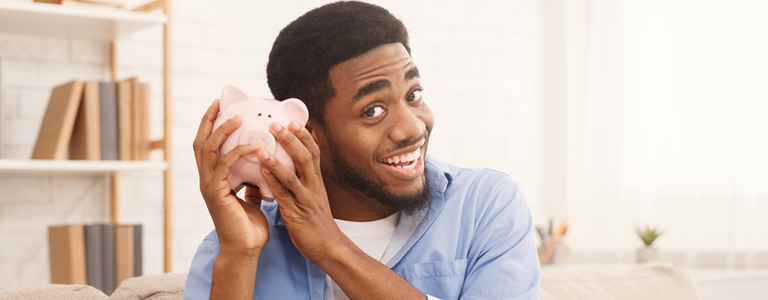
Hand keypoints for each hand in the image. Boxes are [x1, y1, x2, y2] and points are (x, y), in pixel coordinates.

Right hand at [193, 100, 268, 256]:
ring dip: (222, 131)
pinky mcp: (216, 194)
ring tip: (238, 118)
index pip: (208, 146)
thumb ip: (250, 183)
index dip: (211, 126)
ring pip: (209, 150)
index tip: (221, 107)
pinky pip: (225, 166)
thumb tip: (260, 171)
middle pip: (201, 142)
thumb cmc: (249, 227)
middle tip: (220, 103)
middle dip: (209, 121)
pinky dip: (239, 152)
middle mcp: (207, 180)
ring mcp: (209, 186)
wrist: (245, 249)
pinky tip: (254, 146)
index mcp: (215, 179)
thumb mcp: (251, 199)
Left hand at [256, 121, 349, 262]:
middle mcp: (314, 186)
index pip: (313, 152)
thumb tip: (289, 168)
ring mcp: (306, 199)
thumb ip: (302, 182)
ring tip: (262, 146)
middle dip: (291, 139)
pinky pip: (284, 194)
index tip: (294, 121)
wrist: (329, 247)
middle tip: (276, 124)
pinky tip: (262, 171)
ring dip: (278, 158)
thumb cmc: (317, 223)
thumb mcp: (312, 197)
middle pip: (305, 157)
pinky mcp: (297, 213)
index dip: (304, 136)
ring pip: (294, 174)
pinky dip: (273, 181)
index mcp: (316, 181)